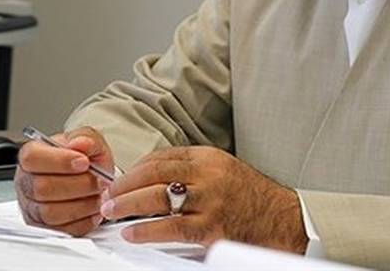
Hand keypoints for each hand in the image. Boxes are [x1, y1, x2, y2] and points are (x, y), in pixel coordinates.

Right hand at [13, 127, 114, 236]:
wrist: (88, 177)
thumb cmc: (82, 158)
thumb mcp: (88, 140)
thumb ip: (86, 138)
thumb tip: (80, 143)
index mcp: (31, 155)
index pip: (32, 158)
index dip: (59, 161)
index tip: (84, 162)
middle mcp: (26, 182)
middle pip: (42, 188)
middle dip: (78, 185)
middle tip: (99, 181)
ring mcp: (32, 207)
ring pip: (51, 213)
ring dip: (82, 204)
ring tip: (98, 195)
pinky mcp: (43, 228)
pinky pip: (61, 230)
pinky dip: (83, 221)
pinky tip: (93, 208)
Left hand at [100, 146, 306, 252]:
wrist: (282, 219)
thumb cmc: (250, 197)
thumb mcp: (221, 169)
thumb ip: (190, 170)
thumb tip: (150, 177)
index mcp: (208, 157)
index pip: (161, 156)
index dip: (134, 168)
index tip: (118, 178)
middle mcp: (207, 175)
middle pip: (154, 173)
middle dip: (124, 184)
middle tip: (107, 194)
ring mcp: (209, 201)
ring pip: (158, 198)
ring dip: (128, 205)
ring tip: (111, 210)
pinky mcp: (212, 228)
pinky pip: (171, 228)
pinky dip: (146, 231)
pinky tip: (132, 233)